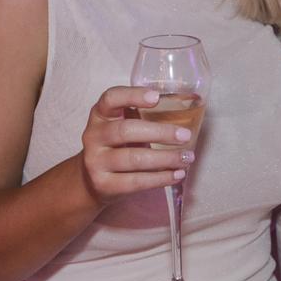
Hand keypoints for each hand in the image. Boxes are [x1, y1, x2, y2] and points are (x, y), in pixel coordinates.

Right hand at [78, 87, 192, 206]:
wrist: (93, 180)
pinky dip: (160, 178)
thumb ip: (142, 114)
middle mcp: (93, 136)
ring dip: (165, 158)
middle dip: (160, 132)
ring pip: (133, 158)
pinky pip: (135, 181)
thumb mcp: (122, 124)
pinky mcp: (103, 184)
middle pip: (126, 130)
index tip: (156, 97)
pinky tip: (177, 174)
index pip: (111, 98)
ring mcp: (95, 161)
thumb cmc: (117, 145)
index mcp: (100, 114)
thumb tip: (187, 108)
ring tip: (187, 158)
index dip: (132, 96)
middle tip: (185, 135)